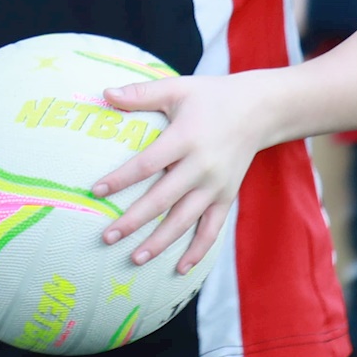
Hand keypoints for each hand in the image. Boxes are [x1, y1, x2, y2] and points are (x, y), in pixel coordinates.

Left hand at [90, 74, 277, 275]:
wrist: (260, 110)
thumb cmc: (211, 96)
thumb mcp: (177, 88)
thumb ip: (141, 93)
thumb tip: (104, 94)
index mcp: (186, 138)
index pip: (147, 164)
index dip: (121, 179)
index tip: (96, 192)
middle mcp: (202, 166)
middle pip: (162, 199)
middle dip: (133, 221)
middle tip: (107, 237)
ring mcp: (216, 185)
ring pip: (185, 221)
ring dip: (160, 242)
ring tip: (135, 258)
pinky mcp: (227, 197)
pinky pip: (212, 229)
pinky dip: (198, 251)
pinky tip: (179, 268)